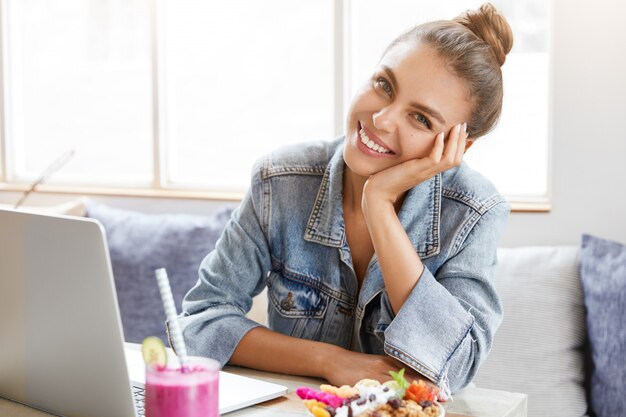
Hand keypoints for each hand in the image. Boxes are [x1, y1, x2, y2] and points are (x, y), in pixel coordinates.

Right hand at [323, 348, 444, 400]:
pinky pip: (381, 392)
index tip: (444, 392)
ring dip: (414, 395)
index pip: (413, 372)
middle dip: (426, 390)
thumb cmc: (359, 364)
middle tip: (441, 398)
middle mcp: (385, 367)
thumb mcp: (379, 364)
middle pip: (409, 380)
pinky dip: (393, 398)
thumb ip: (396, 371)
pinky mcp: (364, 383)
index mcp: (390, 362)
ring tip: (428, 402)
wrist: (335, 360)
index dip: (429, 383)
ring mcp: (375, 375)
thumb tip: (416, 382)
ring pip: (398, 386)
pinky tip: (400, 403)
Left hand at [363, 123, 468, 207]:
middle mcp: (430, 172)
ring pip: (450, 159)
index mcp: (429, 171)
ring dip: (456, 142)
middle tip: (464, 125)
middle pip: (456, 159)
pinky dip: (439, 146)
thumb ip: (412, 158)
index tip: (464, 131)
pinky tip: (439, 134)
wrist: (377, 192)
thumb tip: (413, 146)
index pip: (453, 160)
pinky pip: (434, 159)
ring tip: (457, 126)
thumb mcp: (404, 165)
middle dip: (462, 141)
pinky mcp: (416, 171)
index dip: (461, 147)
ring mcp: (424, 172)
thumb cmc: (388, 178)